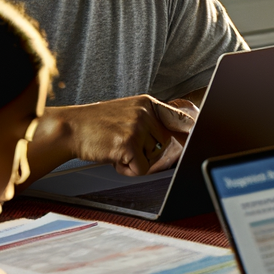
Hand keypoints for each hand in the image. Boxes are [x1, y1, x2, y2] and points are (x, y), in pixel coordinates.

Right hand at [55, 94, 195, 176]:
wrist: (69, 128)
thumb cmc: (97, 125)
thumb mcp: (127, 112)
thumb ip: (150, 119)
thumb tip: (183, 129)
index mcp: (147, 103)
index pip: (180, 117)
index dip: (193, 129)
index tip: (203, 133)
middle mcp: (145, 113)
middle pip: (164, 144)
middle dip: (147, 151)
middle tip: (123, 145)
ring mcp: (137, 127)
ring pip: (153, 157)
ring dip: (136, 160)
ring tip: (115, 148)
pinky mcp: (128, 144)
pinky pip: (141, 169)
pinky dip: (127, 170)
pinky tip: (112, 158)